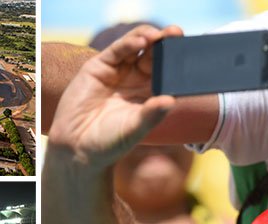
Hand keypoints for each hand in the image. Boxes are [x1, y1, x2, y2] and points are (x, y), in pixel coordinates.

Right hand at [48, 25, 183, 169]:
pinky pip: (118, 50)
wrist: (77, 147)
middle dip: (166, 43)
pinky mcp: (99, 66)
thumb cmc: (110, 142)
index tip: (190, 53)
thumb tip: (171, 101)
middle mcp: (136, 79)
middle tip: (177, 34)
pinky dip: (129, 43)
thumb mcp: (135, 128)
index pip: (168, 72)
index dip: (178, 61)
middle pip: (155, 55)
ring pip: (137, 47)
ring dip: (149, 37)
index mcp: (150, 94)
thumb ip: (152, 114)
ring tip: (160, 35)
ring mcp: (118, 71)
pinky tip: (142, 41)